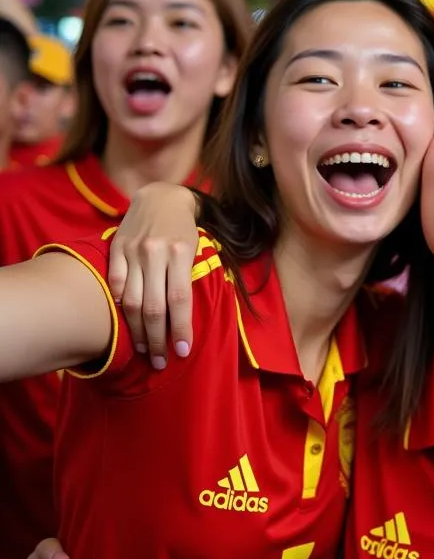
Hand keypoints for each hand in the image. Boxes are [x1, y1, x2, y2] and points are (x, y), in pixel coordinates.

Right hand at [108, 183, 199, 367]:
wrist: (161, 197)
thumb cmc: (184, 230)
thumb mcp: (195, 249)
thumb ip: (186, 279)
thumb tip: (182, 319)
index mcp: (181, 253)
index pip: (179, 299)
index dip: (180, 328)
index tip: (182, 351)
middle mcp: (155, 252)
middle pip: (153, 306)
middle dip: (158, 339)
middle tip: (161, 361)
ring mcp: (132, 251)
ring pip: (130, 300)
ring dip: (137, 331)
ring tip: (144, 350)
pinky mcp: (116, 248)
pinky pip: (114, 283)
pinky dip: (117, 306)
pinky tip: (124, 324)